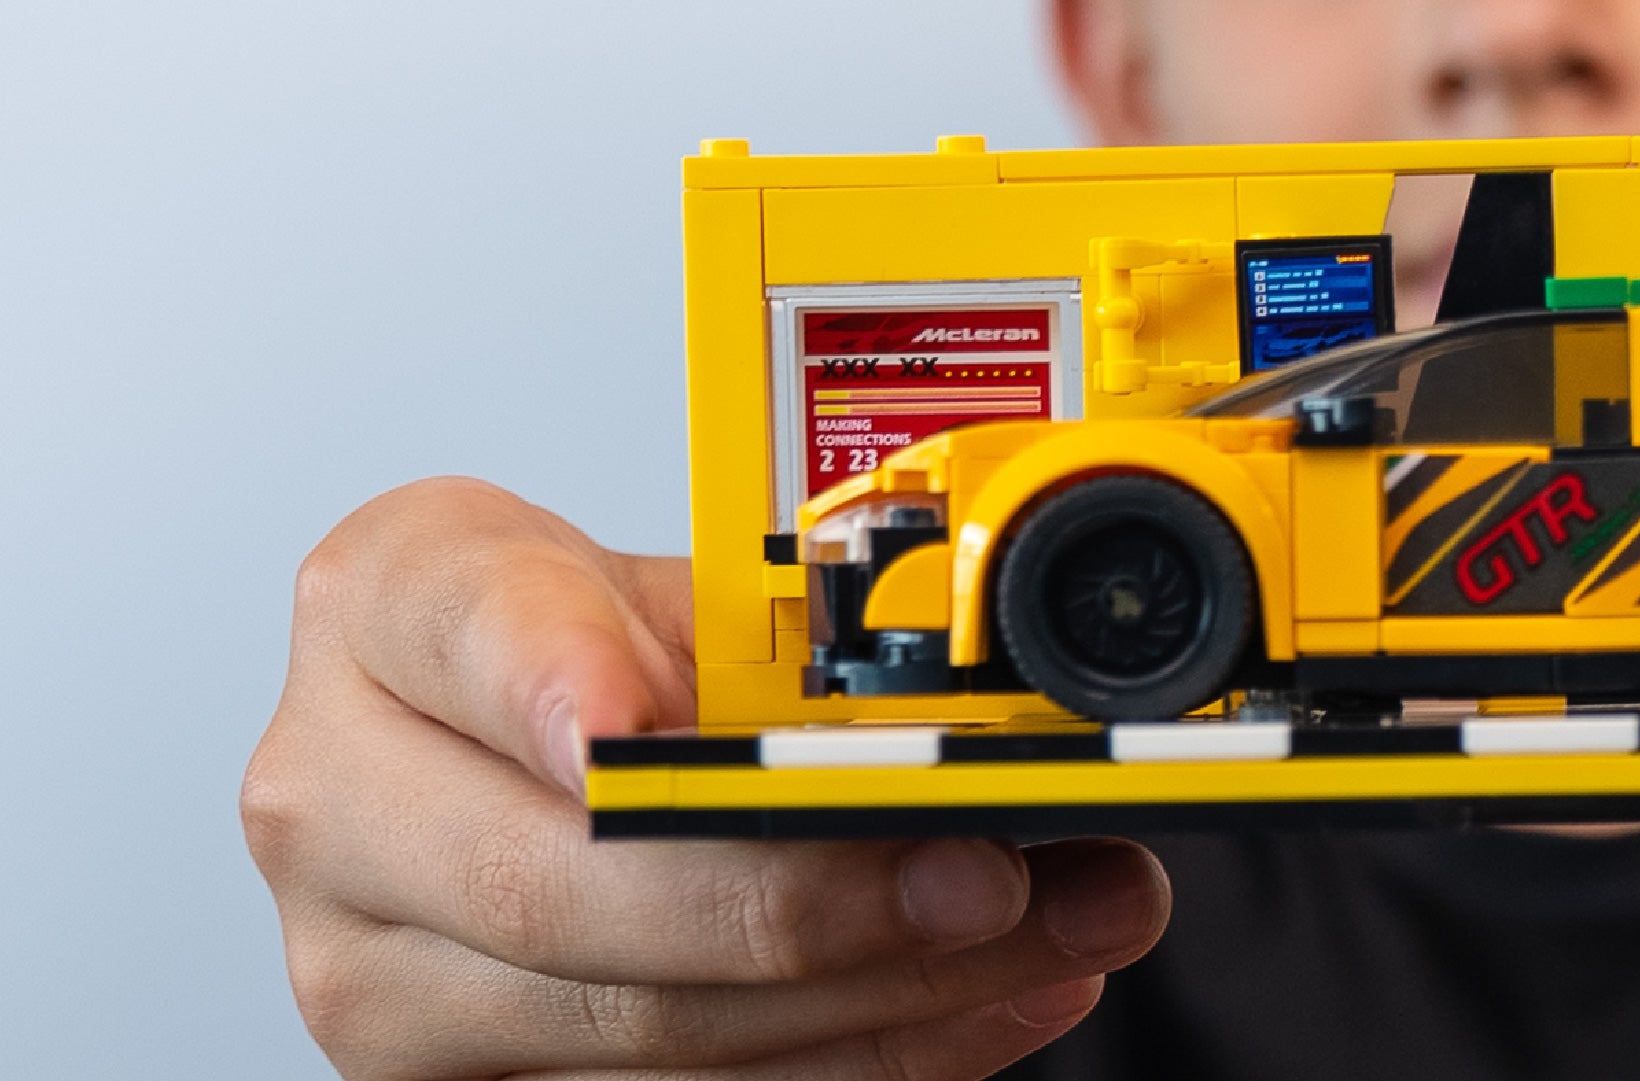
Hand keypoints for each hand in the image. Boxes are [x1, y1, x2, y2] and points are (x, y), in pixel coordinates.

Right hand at [242, 477, 1173, 1079]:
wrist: (540, 758)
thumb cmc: (617, 656)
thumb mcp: (681, 593)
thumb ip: (772, 640)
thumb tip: (972, 726)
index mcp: (385, 612)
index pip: (464, 630)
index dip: (554, 681)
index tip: (639, 726)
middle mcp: (335, 794)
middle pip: (553, 885)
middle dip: (803, 897)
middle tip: (982, 875)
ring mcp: (373, 970)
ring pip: (632, 1020)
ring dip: (881, 995)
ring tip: (1052, 937)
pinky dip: (854, 1062)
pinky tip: (976, 1012)